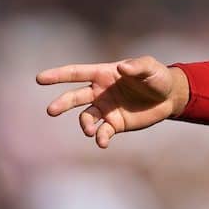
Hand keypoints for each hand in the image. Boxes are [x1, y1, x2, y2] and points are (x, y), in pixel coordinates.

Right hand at [36, 56, 189, 148]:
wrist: (169, 97)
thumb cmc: (157, 77)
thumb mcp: (150, 68)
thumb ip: (137, 67)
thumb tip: (121, 68)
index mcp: (103, 73)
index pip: (76, 73)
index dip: (58, 75)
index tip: (39, 79)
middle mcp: (100, 91)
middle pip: (74, 97)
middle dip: (62, 103)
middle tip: (51, 110)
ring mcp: (106, 109)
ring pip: (86, 117)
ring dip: (84, 124)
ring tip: (89, 130)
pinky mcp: (114, 124)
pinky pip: (101, 132)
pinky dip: (100, 138)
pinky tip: (103, 141)